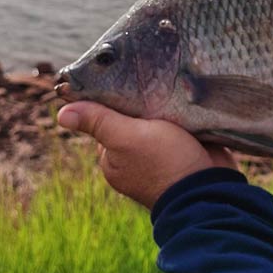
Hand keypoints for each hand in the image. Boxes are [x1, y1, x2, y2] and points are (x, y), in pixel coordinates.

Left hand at [57, 102, 236, 209]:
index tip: (127, 82)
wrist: (211, 190)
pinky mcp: (186, 153)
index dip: (115, 101)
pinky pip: (181, 128)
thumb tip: (60, 114)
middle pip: (133, 120)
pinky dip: (184, 118)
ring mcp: (161, 158)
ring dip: (166, 109)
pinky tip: (188, 103)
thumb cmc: (164, 162)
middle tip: (155, 84)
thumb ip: (97, 122)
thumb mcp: (126, 137)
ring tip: (173, 92)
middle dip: (144, 104)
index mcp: (114, 160)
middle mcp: (134, 161)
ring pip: (158, 122)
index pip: (106, 120)